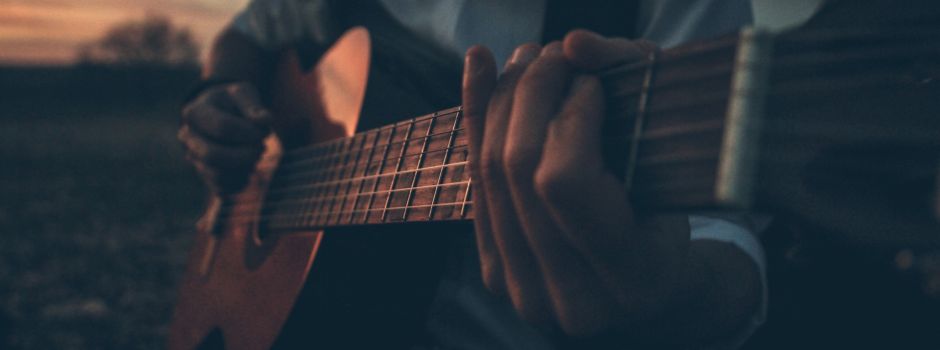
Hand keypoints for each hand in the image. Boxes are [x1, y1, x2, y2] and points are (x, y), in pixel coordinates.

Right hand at [178, 82, 271, 193]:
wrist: (221, 113)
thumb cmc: (234, 102)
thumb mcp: (243, 93)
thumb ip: (253, 105)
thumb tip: (266, 120)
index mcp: (194, 112)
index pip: (223, 127)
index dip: (250, 132)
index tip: (267, 131)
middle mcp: (188, 137)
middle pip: (213, 155)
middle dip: (245, 154)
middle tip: (262, 148)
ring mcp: (194, 158)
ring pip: (217, 175)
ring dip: (244, 167)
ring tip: (255, 154)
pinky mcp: (205, 176)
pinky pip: (222, 188)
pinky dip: (241, 180)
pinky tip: (248, 166)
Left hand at [462, 30, 759, 340]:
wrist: (651, 288)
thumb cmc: (674, 215)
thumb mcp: (678, 157)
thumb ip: (636, 90)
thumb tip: (574, 45)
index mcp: (630, 278)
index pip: (564, 180)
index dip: (571, 115)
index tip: (592, 81)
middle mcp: (571, 298)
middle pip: (516, 171)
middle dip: (532, 94)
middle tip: (555, 54)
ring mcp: (524, 290)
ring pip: (488, 173)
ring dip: (503, 99)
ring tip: (529, 58)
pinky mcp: (496, 272)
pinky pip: (474, 184)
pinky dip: (475, 118)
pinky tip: (480, 66)